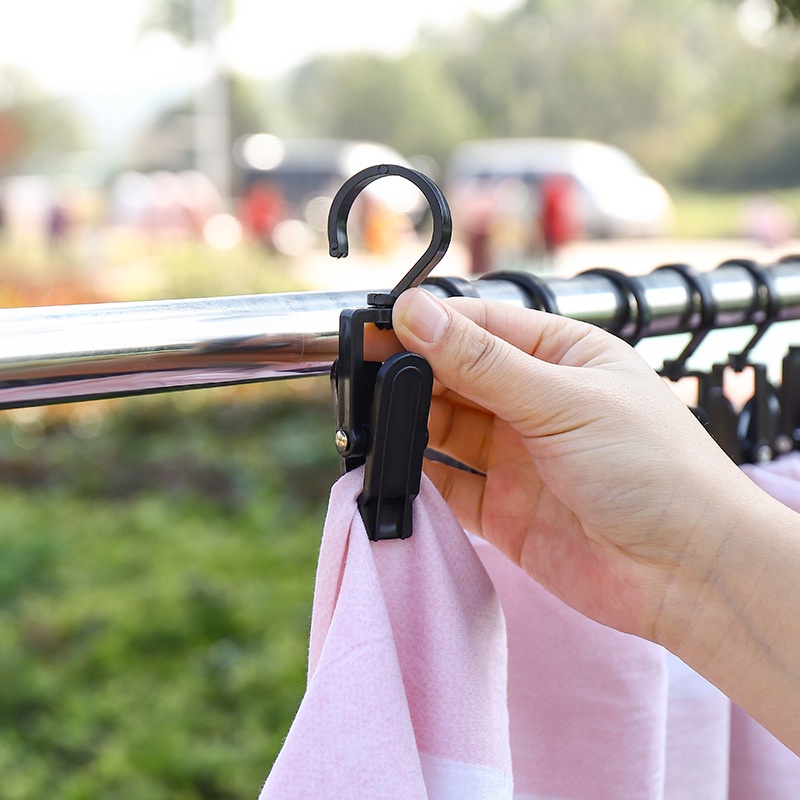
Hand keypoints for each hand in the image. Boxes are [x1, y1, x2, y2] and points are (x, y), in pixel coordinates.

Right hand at [391, 289, 757, 641]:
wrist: (688, 574)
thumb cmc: (654, 469)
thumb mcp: (563, 399)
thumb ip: (482, 362)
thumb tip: (416, 313)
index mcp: (563, 355)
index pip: (480, 327)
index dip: (428, 326)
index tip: (378, 328)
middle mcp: (536, 403)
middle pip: (456, 377)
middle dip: (411, 374)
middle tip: (364, 375)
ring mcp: (517, 457)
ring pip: (445, 429)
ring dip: (408, 424)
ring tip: (370, 419)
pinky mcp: (503, 509)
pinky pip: (448, 484)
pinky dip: (417, 477)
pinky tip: (391, 466)